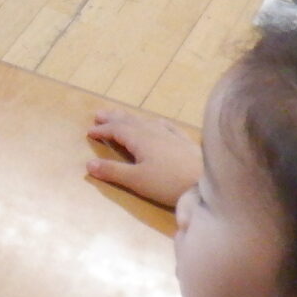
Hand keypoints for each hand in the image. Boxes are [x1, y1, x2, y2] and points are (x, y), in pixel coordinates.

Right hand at [87, 109, 203, 208]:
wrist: (207, 182)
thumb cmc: (168, 183)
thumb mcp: (136, 180)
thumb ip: (112, 171)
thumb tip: (88, 163)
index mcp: (139, 139)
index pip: (117, 130)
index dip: (102, 130)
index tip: (89, 132)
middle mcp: (153, 132)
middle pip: (130, 121)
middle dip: (114, 118)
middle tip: (99, 113)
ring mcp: (171, 135)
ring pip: (146, 122)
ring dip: (131, 118)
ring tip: (123, 117)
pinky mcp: (185, 142)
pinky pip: (166, 126)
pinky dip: (155, 122)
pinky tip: (157, 122)